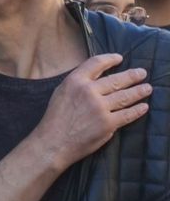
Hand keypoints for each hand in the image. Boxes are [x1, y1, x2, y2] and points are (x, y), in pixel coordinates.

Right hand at [31, 54, 149, 170]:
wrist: (53, 142)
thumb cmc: (55, 118)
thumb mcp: (61, 92)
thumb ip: (78, 83)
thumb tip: (98, 75)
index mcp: (75, 81)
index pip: (96, 63)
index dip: (110, 59)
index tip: (120, 58)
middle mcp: (88, 91)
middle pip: (116, 80)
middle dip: (132, 76)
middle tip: (142, 73)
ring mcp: (99, 108)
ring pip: (125, 96)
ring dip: (139, 91)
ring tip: (147, 88)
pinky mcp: (108, 124)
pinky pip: (128, 114)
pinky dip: (138, 110)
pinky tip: (144, 107)